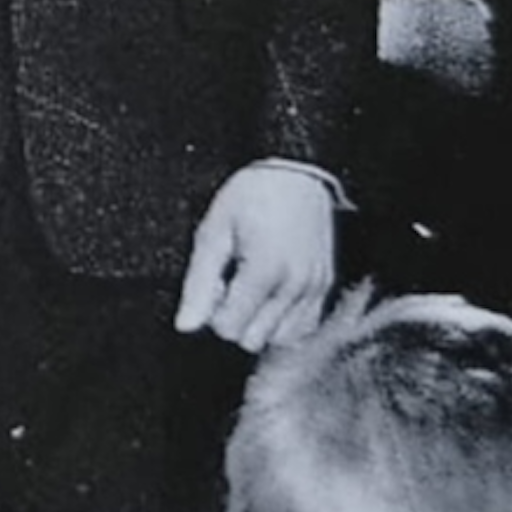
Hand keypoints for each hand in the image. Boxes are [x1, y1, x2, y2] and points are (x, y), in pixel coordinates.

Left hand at [173, 163, 336, 350]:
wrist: (297, 172)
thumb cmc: (251, 195)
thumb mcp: (214, 231)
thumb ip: (199, 283)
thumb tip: (185, 326)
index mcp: (264, 271)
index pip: (228, 328)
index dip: (212, 310)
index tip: (214, 281)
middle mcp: (295, 286)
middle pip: (252, 339)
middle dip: (234, 319)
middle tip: (230, 283)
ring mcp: (314, 289)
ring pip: (278, 339)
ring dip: (259, 323)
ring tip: (251, 287)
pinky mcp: (325, 287)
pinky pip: (302, 328)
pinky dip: (283, 321)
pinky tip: (271, 294)